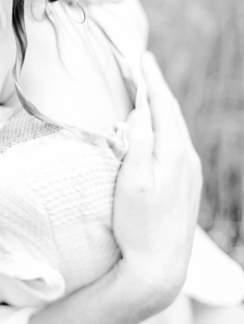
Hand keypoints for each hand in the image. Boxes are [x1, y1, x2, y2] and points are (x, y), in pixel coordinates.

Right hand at [113, 52, 201, 310]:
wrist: (159, 267)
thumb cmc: (138, 226)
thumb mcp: (132, 181)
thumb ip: (138, 142)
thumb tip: (140, 111)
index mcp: (174, 152)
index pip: (162, 105)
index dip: (150, 79)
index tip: (141, 57)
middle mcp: (187, 159)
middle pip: (172, 113)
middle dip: (157, 88)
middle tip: (144, 66)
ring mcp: (190, 175)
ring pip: (176, 130)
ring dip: (162, 108)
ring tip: (149, 92)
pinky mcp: (187, 188)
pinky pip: (177, 146)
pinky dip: (166, 129)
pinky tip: (158, 132)